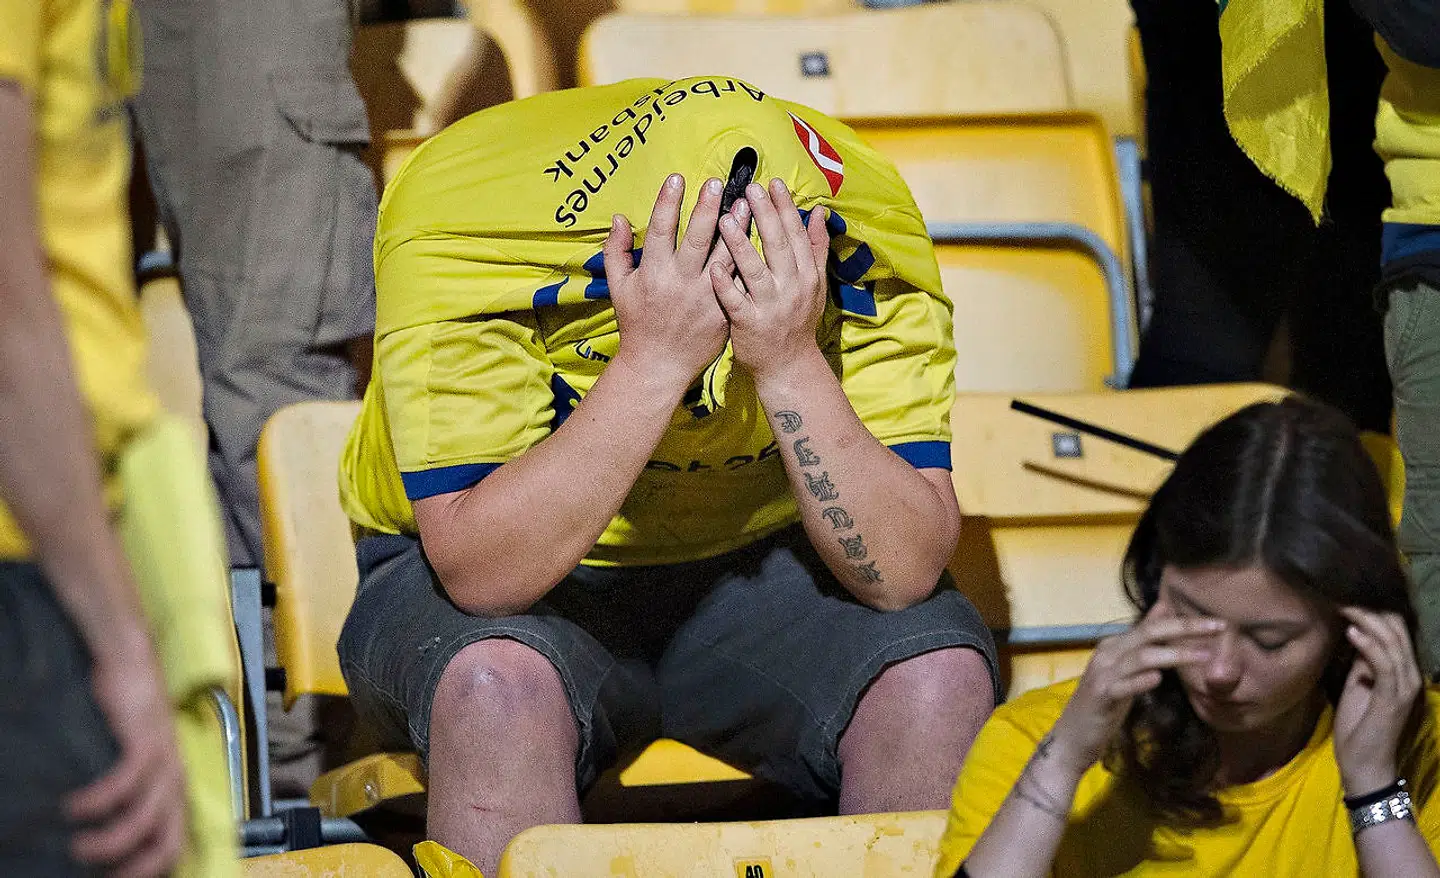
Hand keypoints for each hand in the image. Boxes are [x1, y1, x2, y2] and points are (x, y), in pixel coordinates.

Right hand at [66, 649, 186, 877]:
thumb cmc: (128, 716)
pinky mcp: (147, 739)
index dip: (149, 870)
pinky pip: (126, 780)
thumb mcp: (137, 761)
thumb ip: (133, 794)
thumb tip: (108, 831)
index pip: (175, 843)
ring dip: (109, 840)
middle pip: (167, 839)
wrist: (131, 663)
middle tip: (98, 874)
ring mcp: (164, 759)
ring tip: (78, 845)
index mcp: (176, 788)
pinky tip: (75, 807)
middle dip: (134, 868)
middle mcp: (176, 778)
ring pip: (144, 816)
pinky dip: (100, 800)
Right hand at [608, 173, 732, 389]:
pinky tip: (760, 239)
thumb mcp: (619, 287)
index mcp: (653, 273)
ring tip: (747, 203)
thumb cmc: (637, 323)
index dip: (668, 202)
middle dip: (707, 207)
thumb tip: (619, 218)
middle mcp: (680, 282)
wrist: (659, 365)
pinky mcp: (723, 310)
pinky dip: (749, 258)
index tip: (677, 178)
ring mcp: (705, 297)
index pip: (661, 229)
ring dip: (737, 228)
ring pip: (724, 255)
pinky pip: (739, 280)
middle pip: (696, 238)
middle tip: (717, 182)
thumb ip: (616, 251)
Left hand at [711, 179, 829, 384]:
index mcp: (807, 276)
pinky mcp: (750, 325)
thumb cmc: (797, 321)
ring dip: (740, 244)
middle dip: (764, 215)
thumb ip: (816, 248)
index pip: (796, 235)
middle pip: (777, 246)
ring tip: (724, 218)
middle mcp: (792, 288)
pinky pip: (736, 301)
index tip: (773, 183)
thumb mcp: (815, 285)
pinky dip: (726, 284)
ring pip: (755, 270)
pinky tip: (714, 265)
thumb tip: (820, 213)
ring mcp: (771, 307)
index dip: (785, 208)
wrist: (789, 366)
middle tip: (749, 189)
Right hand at [1047, 613, 1223, 775]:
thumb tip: (1164, 608)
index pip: (1152, 626)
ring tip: (1204, 655)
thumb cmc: (1104, 704)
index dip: (1185, 622)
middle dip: (1185, 628)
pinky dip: (1140, 680)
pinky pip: (1122, 686)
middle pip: (1149, 633)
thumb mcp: (1124, 669)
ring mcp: (1102, 675)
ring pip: (1141, 657)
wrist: (1072, 737)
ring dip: (1174, 654)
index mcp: (1114, 645)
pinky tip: (1158, 679)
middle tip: (1219, 627)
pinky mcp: (1100, 697)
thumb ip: (1142, 641)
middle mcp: (1107, 653)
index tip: (1217, 623)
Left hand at [1334, 607, 1423, 794]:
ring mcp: (1404, 687)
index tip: (1345, 594)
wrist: (1364, 764)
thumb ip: (1363, 661)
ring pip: (1393, 642)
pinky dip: (1368, 645)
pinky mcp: (1393, 698)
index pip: (1397, 629)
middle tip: (1341, 593)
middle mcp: (1410, 675)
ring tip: (1343, 605)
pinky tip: (1352, 632)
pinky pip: (1384, 664)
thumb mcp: (1358, 685)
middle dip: (1370, 608)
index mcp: (1402, 670)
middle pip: (1397, 629)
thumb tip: (1356, 632)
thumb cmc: (1358, 725)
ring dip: (1366, 620)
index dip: (1374, 609)